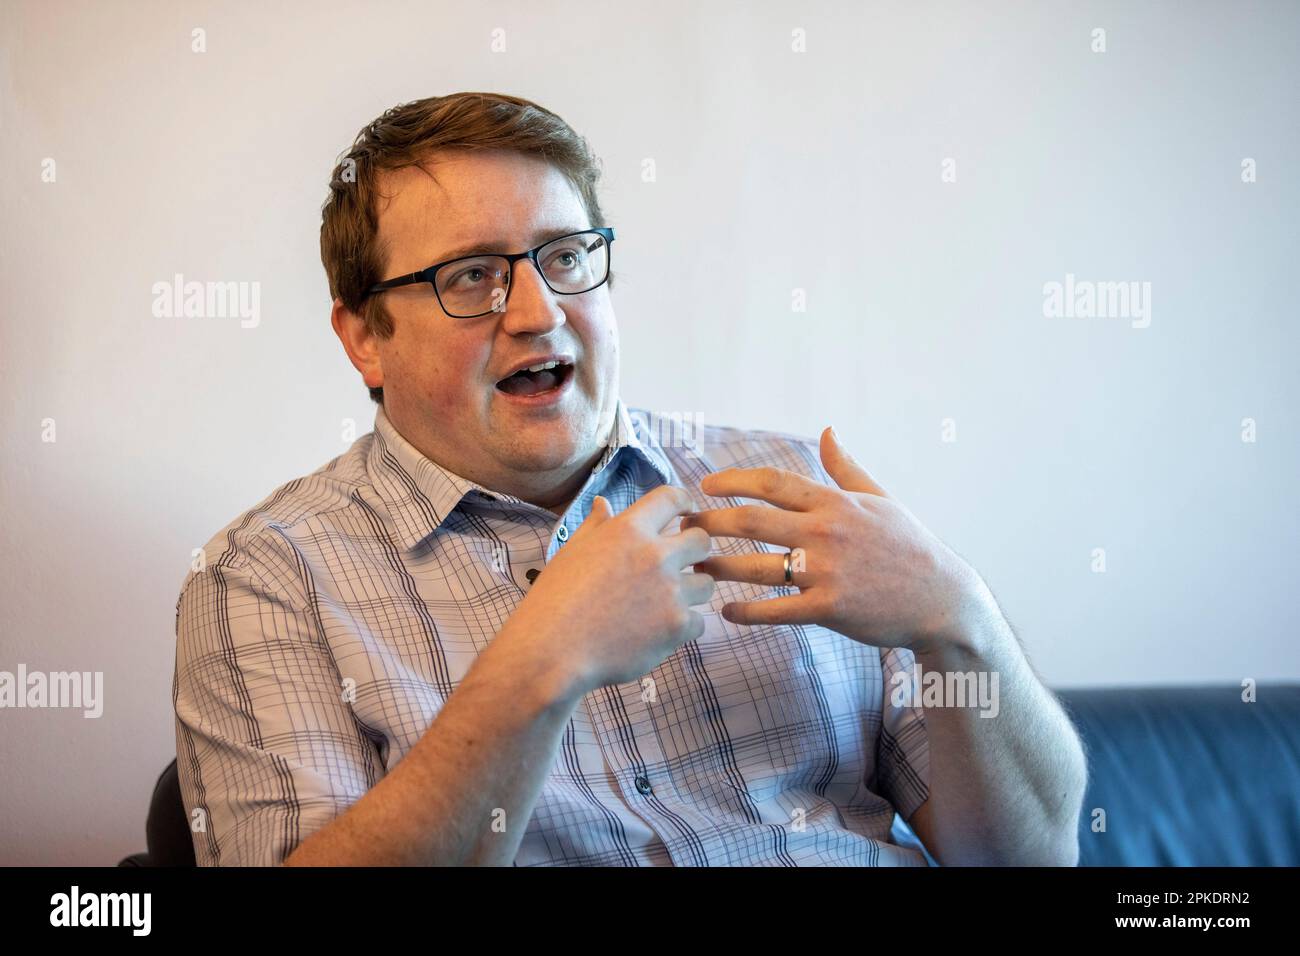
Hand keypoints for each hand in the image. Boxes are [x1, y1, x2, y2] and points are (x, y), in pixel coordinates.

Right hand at [509, 484, 714, 694]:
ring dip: (691, 591)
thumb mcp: (571, 552)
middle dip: (695, 550)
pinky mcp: (677, 626)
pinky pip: (698, 621)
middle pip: (703, 540)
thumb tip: (602, 502)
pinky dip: (683, 627)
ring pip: (706, 583)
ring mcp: (671, 591)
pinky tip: (659, 631)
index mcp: (629, 530)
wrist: (553, 650)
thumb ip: (596, 526)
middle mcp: (656, 555)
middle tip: (681, 564)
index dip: (684, 501)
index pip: (671, 498)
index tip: (687, 513)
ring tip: (667, 603)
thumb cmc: (555, 599)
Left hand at [682, 427, 984, 653]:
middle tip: (684, 528)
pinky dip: (747, 611)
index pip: (772, 482)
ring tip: (693, 568)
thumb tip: (827, 431)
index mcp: (834, 502)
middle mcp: (826, 532)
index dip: (732, 481)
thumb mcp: (881, 499)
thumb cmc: (909, 547)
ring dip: (718, 566)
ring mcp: (827, 571)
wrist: (942, 599)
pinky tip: (726, 611)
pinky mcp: (830, 608)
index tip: (705, 486)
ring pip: (756, 566)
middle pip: (752, 520)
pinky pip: (776, 610)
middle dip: (711, 521)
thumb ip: (846, 468)